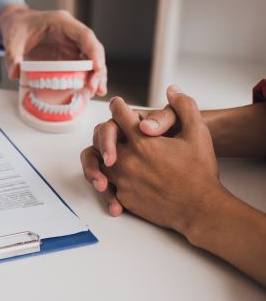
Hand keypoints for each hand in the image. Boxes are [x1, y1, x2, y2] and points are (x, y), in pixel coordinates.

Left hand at [0, 6, 106, 95]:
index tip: (97, 67)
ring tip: (97, 92)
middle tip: (96, 87)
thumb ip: (12, 55)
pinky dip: (86, 77)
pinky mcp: (68, 55)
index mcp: (61, 22)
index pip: (84, 35)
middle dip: (98, 68)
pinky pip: (81, 66)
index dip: (93, 51)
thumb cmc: (18, 27)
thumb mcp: (12, 40)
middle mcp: (71, 33)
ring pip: (91, 58)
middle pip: (92, 48)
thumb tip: (14, 73)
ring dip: (96, 75)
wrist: (16, 24)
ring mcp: (71, 44)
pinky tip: (88, 90)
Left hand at [97, 87, 224, 234]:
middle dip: (106, 129)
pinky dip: (108, 178)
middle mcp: (127, 159)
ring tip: (109, 152)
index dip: (118, 106)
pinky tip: (115, 176)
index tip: (117, 104)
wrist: (201, 209)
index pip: (120, 115)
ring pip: (99, 160)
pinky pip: (108, 183)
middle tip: (112, 129)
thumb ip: (185, 107)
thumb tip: (172, 90)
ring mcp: (123, 180)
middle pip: (102, 136)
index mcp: (142, 141)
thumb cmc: (200, 172)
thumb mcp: (198, 133)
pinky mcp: (124, 197)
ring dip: (102, 153)